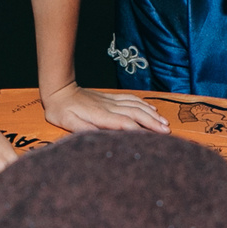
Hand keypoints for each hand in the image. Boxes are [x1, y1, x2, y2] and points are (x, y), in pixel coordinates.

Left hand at [41, 81, 167, 133]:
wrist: (59, 90)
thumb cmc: (61, 110)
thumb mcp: (67, 123)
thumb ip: (84, 130)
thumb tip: (100, 138)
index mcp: (100, 115)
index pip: (124, 123)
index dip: (139, 130)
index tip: (152, 138)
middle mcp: (109, 106)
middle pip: (136, 113)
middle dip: (152, 122)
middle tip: (167, 131)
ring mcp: (111, 101)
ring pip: (136, 105)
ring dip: (152, 114)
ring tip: (165, 123)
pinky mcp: (111, 97)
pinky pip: (131, 99)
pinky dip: (144, 104)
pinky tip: (152, 109)